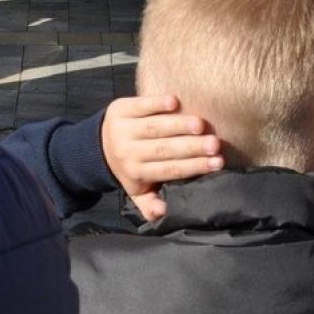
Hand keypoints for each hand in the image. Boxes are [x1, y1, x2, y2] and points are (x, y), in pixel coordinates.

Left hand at [100, 95, 221, 221]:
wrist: (96, 146)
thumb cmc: (129, 168)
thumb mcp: (136, 192)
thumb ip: (151, 205)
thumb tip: (166, 212)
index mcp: (137, 173)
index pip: (170, 170)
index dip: (194, 166)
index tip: (218, 162)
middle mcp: (129, 152)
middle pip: (164, 149)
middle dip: (192, 147)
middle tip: (215, 144)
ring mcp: (123, 129)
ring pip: (154, 127)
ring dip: (178, 125)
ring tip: (200, 124)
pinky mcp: (120, 110)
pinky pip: (139, 106)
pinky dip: (155, 103)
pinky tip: (174, 101)